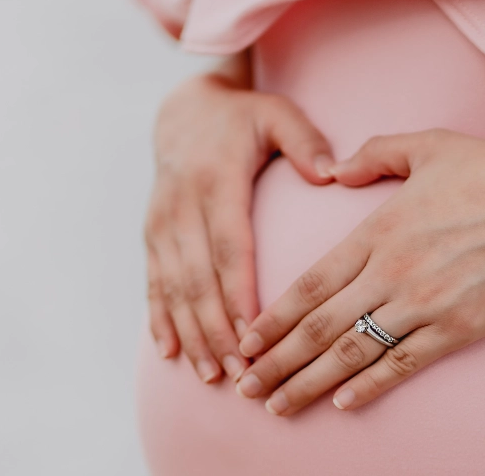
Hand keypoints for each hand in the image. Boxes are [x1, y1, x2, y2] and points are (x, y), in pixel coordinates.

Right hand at [145, 73, 334, 381]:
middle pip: (198, 279)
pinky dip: (160, 320)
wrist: (184, 110)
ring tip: (213, 374)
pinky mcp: (152, 236)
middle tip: (241, 371)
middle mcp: (182, 207)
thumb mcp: (277, 115)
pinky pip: (153, 283)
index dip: (238, 292)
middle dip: (217, 330)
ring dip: (191, 334)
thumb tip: (332, 173)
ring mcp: (162, 224)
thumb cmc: (244, 117)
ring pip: (173, 288)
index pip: (229, 247)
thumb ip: (305, 142)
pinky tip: (170, 353)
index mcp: (216, 182)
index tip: (254, 332)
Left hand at [233, 129, 484, 413]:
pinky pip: (403, 364)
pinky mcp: (455, 330)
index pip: (310, 284)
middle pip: (319, 327)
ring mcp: (423, 306)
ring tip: (278, 405)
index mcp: (377, 232)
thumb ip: (375, 154)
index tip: (246, 340)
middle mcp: (391, 273)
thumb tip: (336, 168)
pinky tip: (343, 403)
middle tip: (245, 387)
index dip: (273, 318)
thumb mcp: (430, 146)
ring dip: (309, 383)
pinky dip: (370, 386)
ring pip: (352, 353)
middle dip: (276, 361)